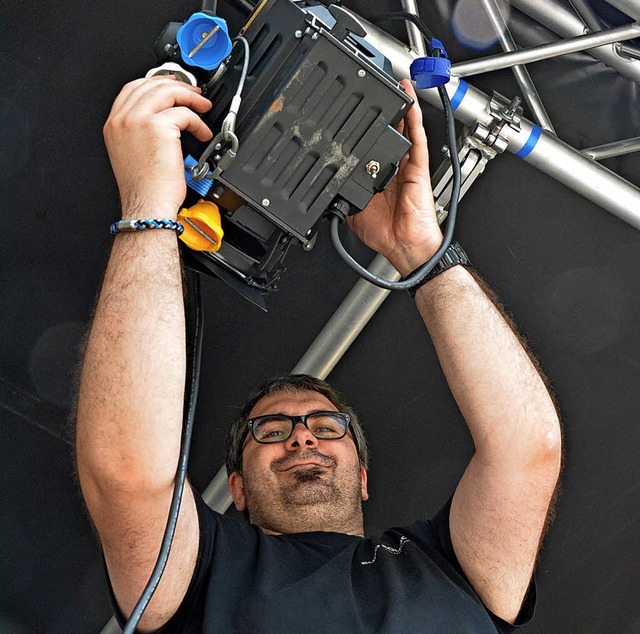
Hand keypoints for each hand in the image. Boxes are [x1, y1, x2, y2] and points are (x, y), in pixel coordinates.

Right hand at [103, 76, 212, 217]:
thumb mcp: (133, 153)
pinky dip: (198, 122)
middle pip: (151, 85)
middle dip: (177, 85)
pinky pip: (184, 113)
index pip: (133, 89)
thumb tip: (164, 119)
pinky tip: (203, 133)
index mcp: (114, 124)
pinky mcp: (157, 127)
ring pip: (167, 92)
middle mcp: (123, 119)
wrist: (147, 205)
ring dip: (190, 97)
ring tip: (203, 107)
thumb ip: (140, 131)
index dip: (156, 83)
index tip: (172, 86)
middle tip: (194, 93)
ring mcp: (138, 121)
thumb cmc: (145, 188)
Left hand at [346, 79, 442, 276]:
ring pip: (405, 130)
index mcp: (380, 179)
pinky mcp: (418, 168)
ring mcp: (407, 166)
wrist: (404, 245)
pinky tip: (410, 102)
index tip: (357, 117)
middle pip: (390, 134)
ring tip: (397, 86)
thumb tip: (328, 190)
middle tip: (378, 92)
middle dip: (386, 113)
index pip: (372, 149)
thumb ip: (343, 197)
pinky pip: (417, 140)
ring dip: (403, 108)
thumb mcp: (353, 214)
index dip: (367, 132)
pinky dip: (415, 119)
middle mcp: (394, 169)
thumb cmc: (385, 235)